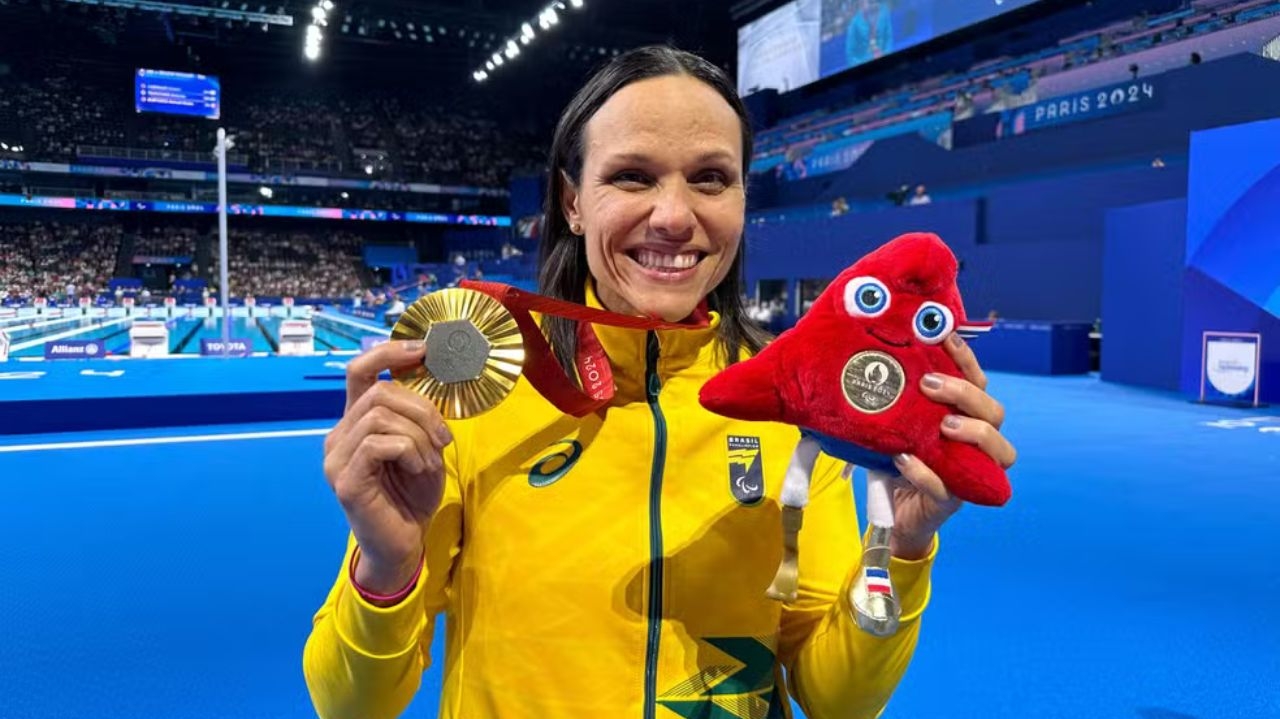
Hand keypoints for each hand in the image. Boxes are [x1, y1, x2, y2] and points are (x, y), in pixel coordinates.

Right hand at [323, 340, 452, 596]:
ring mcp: (336, 457)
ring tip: (430, 461)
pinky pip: (380, 443)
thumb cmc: (412, 497)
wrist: (403, 544)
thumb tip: (431, 380)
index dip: (389, 353)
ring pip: (381, 416)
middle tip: (444, 438)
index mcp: (355, 423)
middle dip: (422, 409)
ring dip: (418, 435)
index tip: (423, 349)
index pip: (359, 371)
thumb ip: (418, 418)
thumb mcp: (423, 448)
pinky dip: (409, 451)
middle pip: (380, 393)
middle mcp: (339, 435)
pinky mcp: (344, 479)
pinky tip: (418, 470)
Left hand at [889, 333, 1016, 558]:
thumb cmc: (900, 459)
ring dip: (972, 432)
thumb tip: (871, 359)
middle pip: (994, 414)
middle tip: (931, 385)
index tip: (947, 338)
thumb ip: (898, 401)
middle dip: (966, 395)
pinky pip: (948, 487)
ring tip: (943, 425)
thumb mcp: (898, 425)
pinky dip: (925, 472)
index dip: (967, 360)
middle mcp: (977, 444)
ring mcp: (971, 473)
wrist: (893, 512)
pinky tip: (904, 459)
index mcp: (966, 418)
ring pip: (999, 452)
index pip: (978, 384)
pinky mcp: (952, 501)